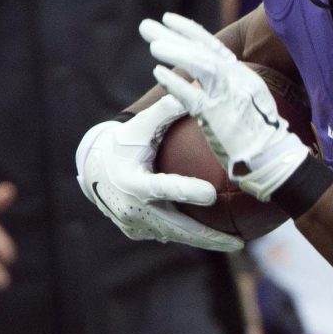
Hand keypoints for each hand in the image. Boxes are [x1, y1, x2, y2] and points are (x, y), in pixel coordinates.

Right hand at [75, 97, 242, 252]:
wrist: (94, 170)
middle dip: (208, 237)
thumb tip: (195, 89)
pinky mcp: (138, 231)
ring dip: (205, 241)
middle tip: (238, 243)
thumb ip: (166, 111)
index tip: (211, 195)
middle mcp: (133, 208)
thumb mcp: (139, 127)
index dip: (186, 191)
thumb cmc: (123, 144)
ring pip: (176, 235)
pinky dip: (192, 236)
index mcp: (134, 181)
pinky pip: (169, 234)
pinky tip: (219, 238)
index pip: (164, 187)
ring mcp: (135, 224)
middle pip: (176, 227)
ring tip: (237, 244)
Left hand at [142, 13, 319, 202]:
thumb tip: (206, 79)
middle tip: (146, 25)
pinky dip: (175, 83)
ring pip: (201, 66)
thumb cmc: (260, 135)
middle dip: (173, 35)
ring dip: (176, 52)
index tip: (169, 19)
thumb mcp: (250, 101)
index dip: (189, 30)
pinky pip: (193, 96)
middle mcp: (237, 79)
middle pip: (202, 50)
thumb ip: (229, 86)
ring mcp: (228, 96)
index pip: (212, 46)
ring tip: (153, 44)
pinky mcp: (219, 116)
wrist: (272, 157)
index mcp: (242, 75)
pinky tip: (158, 72)